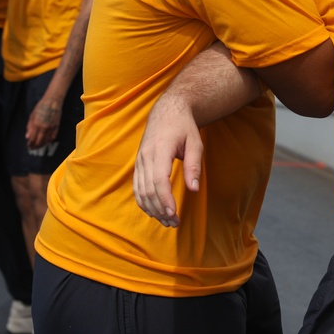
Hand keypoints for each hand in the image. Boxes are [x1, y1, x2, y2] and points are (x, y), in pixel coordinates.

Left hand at [25, 95, 61, 148]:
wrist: (53, 102)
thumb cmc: (41, 107)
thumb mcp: (32, 116)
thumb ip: (29, 127)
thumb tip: (28, 137)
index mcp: (36, 124)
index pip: (33, 139)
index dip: (30, 144)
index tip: (28, 146)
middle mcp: (44, 127)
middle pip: (39, 141)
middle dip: (35, 146)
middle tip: (32, 148)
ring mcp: (51, 128)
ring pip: (46, 141)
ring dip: (42, 145)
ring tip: (38, 146)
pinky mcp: (57, 127)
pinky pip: (53, 137)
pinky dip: (49, 141)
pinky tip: (46, 141)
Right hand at [134, 94, 204, 227]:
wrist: (167, 111)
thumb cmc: (184, 127)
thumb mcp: (196, 142)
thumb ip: (194, 166)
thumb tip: (194, 189)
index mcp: (160, 149)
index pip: (159, 179)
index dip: (165, 199)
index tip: (174, 214)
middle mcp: (146, 155)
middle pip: (148, 189)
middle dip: (160, 209)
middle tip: (174, 223)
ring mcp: (139, 159)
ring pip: (140, 190)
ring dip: (152, 208)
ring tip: (167, 221)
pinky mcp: (138, 163)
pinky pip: (137, 186)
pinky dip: (143, 201)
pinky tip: (154, 211)